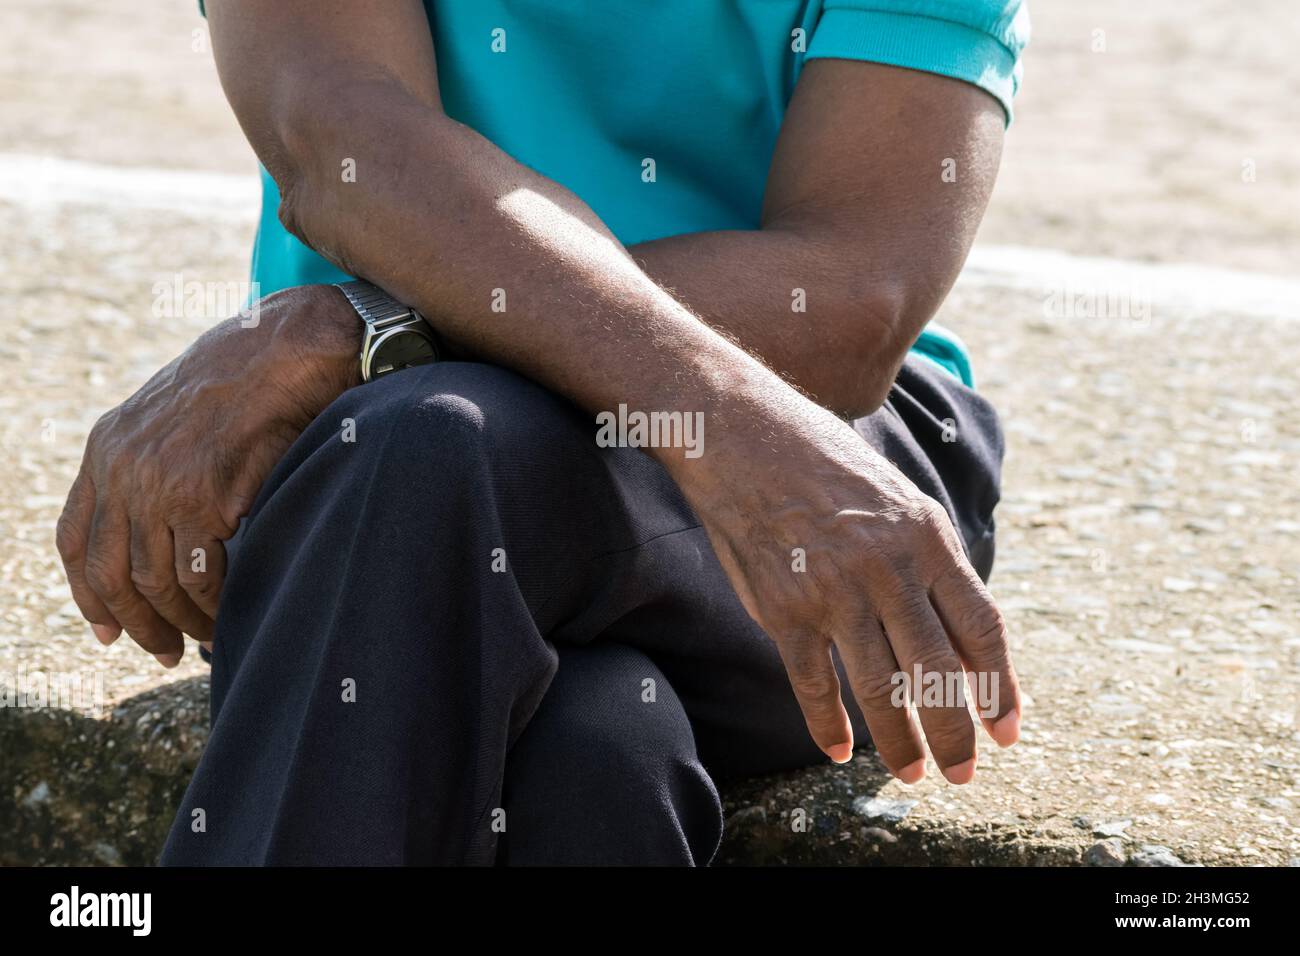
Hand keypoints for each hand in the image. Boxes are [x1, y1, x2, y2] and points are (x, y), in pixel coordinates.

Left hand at [56, 285, 358, 665]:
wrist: (287, 350)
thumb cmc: (246, 381)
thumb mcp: (174, 416)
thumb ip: (152, 464)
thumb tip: (160, 532)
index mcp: (106, 447)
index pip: (75, 537)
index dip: (86, 593)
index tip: (107, 630)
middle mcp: (122, 467)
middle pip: (110, 572)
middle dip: (135, 622)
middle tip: (163, 651)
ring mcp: (161, 483)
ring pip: (154, 581)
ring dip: (179, 620)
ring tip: (202, 638)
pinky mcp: (204, 496)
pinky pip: (201, 573)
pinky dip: (213, 603)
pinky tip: (228, 612)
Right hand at [673, 388, 1019, 783]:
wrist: (744, 435)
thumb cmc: (826, 466)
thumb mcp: (899, 501)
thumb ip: (932, 566)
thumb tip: (962, 642)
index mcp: (927, 536)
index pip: (981, 629)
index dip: (1000, 688)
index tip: (1006, 731)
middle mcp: (887, 567)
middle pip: (937, 673)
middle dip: (957, 734)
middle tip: (963, 774)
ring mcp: (833, 590)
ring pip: (880, 690)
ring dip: (901, 743)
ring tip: (913, 773)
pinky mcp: (783, 608)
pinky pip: (814, 685)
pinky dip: (828, 727)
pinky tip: (840, 751)